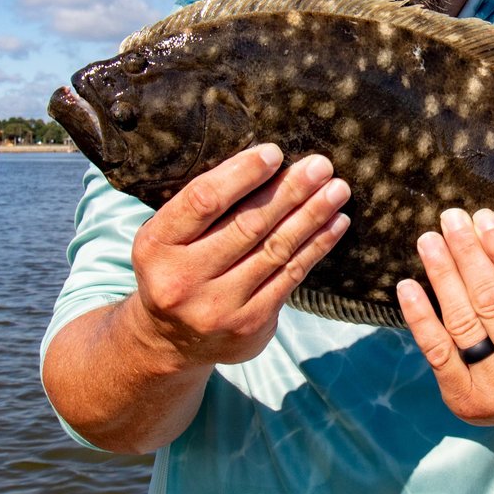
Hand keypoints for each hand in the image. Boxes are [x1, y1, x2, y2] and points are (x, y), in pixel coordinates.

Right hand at [128, 143, 350, 368]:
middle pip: (248, 226)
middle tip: (321, 166)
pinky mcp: (249, 325)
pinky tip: (335, 223)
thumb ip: (202, 206)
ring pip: (275, 251)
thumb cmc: (174, 268)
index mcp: (156, 246)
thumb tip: (265, 161)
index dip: (241, 173)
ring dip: (312, 216)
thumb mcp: (167, 236)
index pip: (203, 201)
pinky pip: (291, 277)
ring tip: (337, 190)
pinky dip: (317, 246)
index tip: (274, 152)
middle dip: (290, 192)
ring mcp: (217, 307)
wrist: (168, 341)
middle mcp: (183, 279)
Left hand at [396, 208, 493, 440]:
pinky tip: (407, 287)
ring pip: (463, 322)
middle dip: (468, 254)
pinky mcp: (466, 400)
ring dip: (442, 275)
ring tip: (429, 242)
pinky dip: (420, 317)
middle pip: (493, 301)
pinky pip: (437, 352)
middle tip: (451, 219)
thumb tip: (486, 232)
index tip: (483, 218)